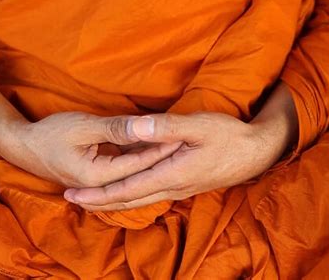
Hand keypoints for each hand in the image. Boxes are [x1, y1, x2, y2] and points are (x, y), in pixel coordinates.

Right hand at [0, 112, 180, 187]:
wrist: (24, 146)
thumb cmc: (50, 134)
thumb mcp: (84, 126)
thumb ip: (115, 128)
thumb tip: (145, 126)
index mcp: (98, 176)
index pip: (138, 164)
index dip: (161, 148)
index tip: (181, 137)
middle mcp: (101, 186)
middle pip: (139, 173)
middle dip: (162, 157)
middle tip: (186, 144)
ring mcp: (98, 184)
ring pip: (132, 173)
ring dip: (152, 160)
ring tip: (176, 147)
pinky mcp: (97, 177)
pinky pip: (123, 171)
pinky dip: (137, 161)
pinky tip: (152, 151)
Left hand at [64, 112, 291, 210]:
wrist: (256, 153)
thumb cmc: (228, 136)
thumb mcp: (198, 126)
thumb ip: (166, 128)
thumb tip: (135, 126)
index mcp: (170, 174)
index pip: (125, 189)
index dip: (97, 193)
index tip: (73, 193)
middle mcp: (171, 187)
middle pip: (127, 201)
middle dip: (98, 202)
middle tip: (72, 198)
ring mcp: (178, 189)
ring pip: (138, 201)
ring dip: (112, 201)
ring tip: (91, 199)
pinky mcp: (184, 185)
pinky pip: (150, 195)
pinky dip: (130, 196)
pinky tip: (125, 191)